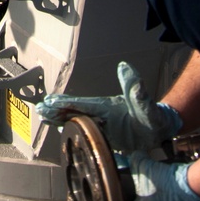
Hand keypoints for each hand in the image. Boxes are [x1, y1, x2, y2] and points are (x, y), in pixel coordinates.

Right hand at [36, 61, 181, 152]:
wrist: (160, 128)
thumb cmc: (153, 116)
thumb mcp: (145, 102)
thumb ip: (135, 87)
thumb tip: (125, 66)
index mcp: (106, 105)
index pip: (82, 103)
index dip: (65, 103)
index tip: (50, 102)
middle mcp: (101, 113)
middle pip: (74, 110)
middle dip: (56, 109)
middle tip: (39, 109)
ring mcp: (102, 123)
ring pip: (75, 119)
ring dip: (59, 118)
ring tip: (42, 116)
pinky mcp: (105, 134)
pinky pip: (83, 130)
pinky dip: (69, 127)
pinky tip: (60, 127)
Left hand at [127, 153, 199, 200]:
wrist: (195, 188)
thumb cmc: (167, 182)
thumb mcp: (144, 165)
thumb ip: (134, 160)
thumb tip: (133, 156)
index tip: (119, 194)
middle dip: (137, 196)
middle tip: (136, 183)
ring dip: (154, 195)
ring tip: (155, 181)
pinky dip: (167, 195)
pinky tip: (168, 183)